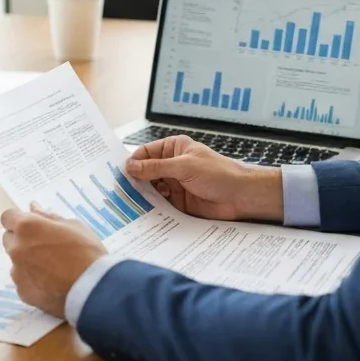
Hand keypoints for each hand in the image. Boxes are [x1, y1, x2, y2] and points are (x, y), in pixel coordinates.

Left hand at [0, 203, 107, 317]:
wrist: (94, 290)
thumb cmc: (87, 251)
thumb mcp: (73, 225)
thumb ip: (48, 216)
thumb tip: (33, 207)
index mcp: (27, 227)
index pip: (7, 217)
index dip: (19, 220)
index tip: (32, 226)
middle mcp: (16, 248)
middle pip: (9, 239)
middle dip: (22, 239)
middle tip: (45, 246)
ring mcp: (17, 273)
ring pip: (16, 262)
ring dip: (27, 261)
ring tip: (52, 268)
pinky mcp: (23, 292)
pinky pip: (23, 281)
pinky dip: (33, 280)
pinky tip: (51, 283)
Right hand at [125, 135, 282, 221]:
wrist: (240, 197)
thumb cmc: (218, 174)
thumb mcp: (184, 167)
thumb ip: (156, 167)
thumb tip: (131, 166)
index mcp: (174, 149)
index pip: (146, 153)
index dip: (133, 162)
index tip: (120, 172)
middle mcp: (172, 165)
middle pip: (146, 172)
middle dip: (134, 180)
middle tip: (118, 189)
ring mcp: (174, 184)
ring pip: (151, 189)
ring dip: (142, 195)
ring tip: (128, 202)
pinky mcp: (178, 202)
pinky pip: (159, 204)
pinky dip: (151, 207)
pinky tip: (143, 211)